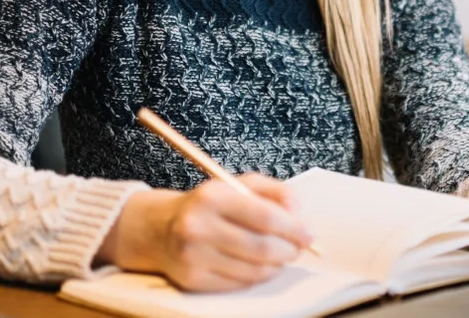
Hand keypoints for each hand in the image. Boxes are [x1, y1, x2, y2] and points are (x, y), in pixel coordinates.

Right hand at [96, 173, 314, 291]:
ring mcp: (193, 256)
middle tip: (298, 248)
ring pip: (253, 270)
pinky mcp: (192, 279)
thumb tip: (299, 213)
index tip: (309, 234)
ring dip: (276, 265)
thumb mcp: (238, 185)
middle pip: (262, 247)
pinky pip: (238, 283)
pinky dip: (257, 276)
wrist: (159, 228)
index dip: (293, 228)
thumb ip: (274, 192)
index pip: (265, 216)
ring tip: (280, 256)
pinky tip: (259, 265)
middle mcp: (199, 226)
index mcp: (213, 196)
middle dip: (289, 250)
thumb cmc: (209, 205)